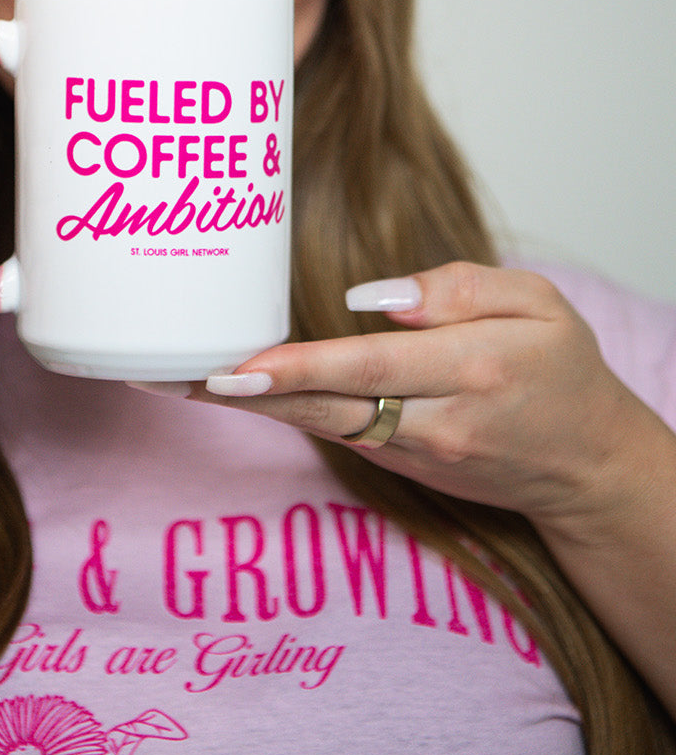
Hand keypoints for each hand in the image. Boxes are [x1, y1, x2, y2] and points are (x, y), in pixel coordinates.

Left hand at [190, 262, 653, 529]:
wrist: (588, 465)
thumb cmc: (562, 369)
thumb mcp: (537, 303)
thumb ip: (456, 288)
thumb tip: (366, 298)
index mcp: (474, 369)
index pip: (372, 367)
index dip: (299, 368)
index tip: (236, 366)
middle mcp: (437, 422)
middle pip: (325, 408)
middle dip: (244, 394)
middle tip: (168, 377)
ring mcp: (413, 455)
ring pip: (317, 426)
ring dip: (245, 404)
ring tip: (169, 377)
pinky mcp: (397, 466)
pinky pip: (330, 431)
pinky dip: (277, 410)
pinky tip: (225, 387)